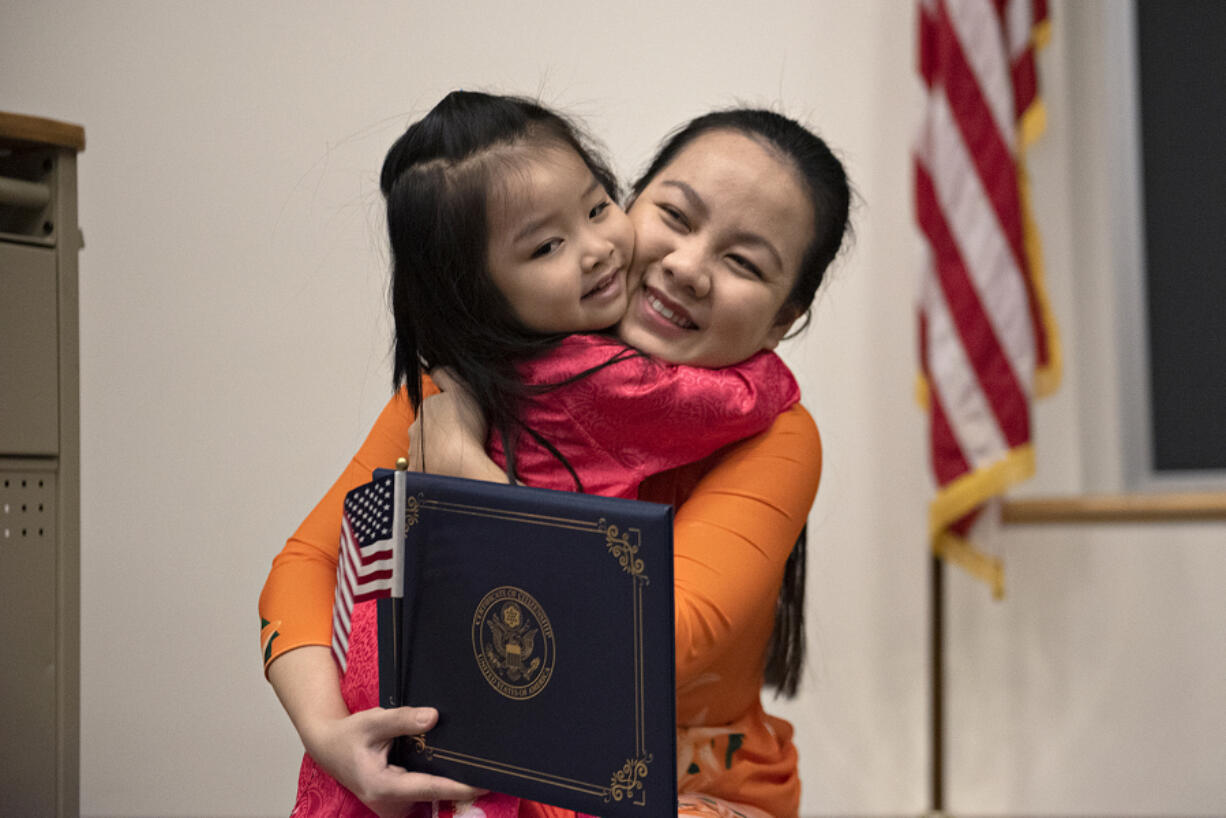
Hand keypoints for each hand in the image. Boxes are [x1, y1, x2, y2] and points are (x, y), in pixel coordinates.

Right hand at [302, 706, 483, 817]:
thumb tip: (433, 717)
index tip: (484, 784)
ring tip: (472, 763)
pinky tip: (451, 764)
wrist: (328, 748)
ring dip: (448, 781)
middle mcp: (389, 805)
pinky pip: (424, 792)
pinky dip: (438, 780)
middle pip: (433, 793)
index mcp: (383, 788)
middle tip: (488, 767)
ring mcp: (393, 808)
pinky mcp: (397, 804)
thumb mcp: (372, 721)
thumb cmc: (349, 735)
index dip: (459, 787)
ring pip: (430, 794)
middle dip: (459, 781)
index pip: (430, 788)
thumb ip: (402, 719)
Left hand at [408, 370, 505, 481]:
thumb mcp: (461, 391)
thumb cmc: (464, 430)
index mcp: (426, 409)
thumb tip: (434, 368)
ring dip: (436, 451)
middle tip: (459, 439)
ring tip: (456, 457)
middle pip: (426, 428)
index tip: (460, 419)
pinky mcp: (417, 473)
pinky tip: (447, 471)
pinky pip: (423, 469)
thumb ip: (446, 377)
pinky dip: (433, 469)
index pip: (434, 407)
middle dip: (438, 432)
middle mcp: (415, 429)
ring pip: (424, 448)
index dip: (448, 412)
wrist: (460, 467)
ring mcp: (414, 452)